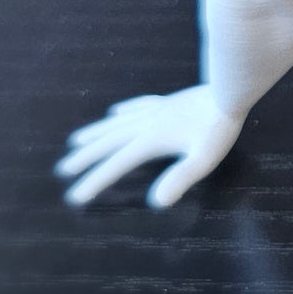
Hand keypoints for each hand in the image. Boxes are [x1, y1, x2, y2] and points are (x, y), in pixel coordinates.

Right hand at [56, 85, 241, 207]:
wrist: (229, 91)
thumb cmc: (219, 128)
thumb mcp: (203, 159)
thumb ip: (179, 178)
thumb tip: (156, 202)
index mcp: (151, 140)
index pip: (116, 165)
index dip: (95, 182)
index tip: (75, 197)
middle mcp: (146, 123)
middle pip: (108, 142)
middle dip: (85, 157)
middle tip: (63, 169)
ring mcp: (155, 110)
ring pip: (117, 123)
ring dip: (95, 133)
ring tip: (75, 140)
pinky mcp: (167, 102)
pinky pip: (138, 106)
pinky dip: (123, 111)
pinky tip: (117, 111)